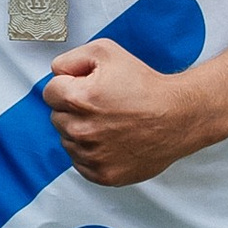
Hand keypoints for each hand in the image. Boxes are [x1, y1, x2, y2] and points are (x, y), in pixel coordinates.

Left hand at [43, 39, 216, 184]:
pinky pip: (81, 163)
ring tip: (110, 123)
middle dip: (73, 110)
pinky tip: (112, 140)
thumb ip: (71, 59)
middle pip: (57, 118)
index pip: (50, 93)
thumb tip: (56, 73)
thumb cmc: (146, 86)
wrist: (178, 116)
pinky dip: (91, 153)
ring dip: (81, 132)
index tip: (88, 89)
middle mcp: (81, 130)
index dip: (69, 86)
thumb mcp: (107, 52)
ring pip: (68, 142)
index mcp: (78, 100)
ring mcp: (91, 156)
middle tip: (103, 106)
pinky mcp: (102, 174)